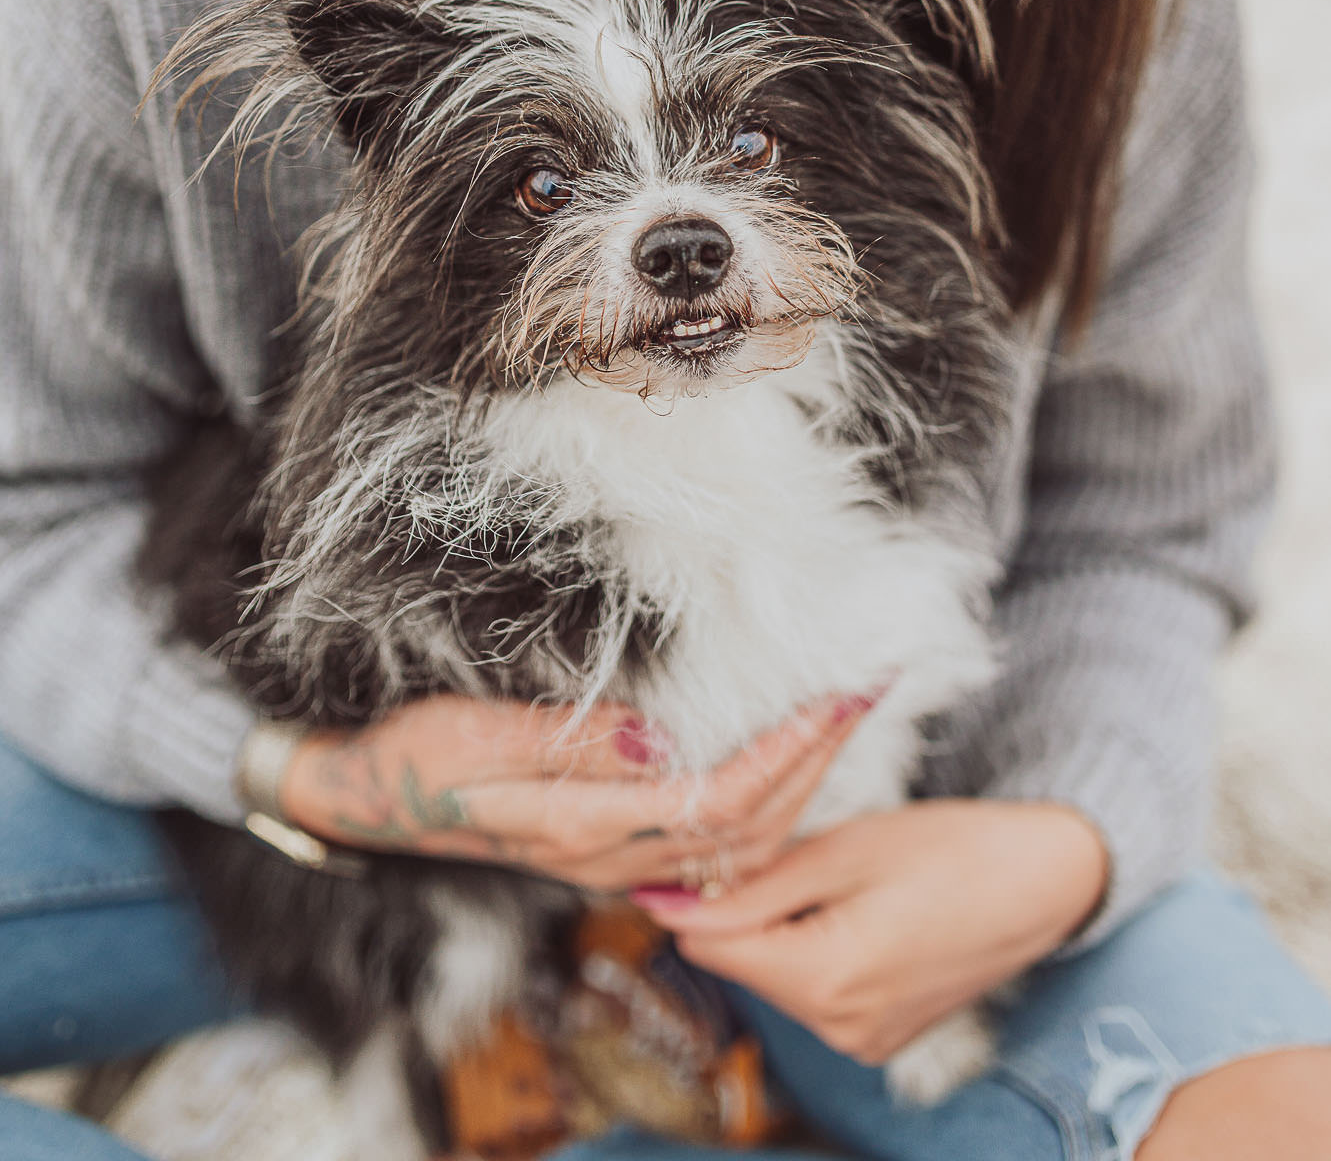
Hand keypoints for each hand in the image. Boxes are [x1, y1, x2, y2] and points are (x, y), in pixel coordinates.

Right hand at [281, 691, 880, 892]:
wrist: (369, 798)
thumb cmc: (418, 756)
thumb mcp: (478, 736)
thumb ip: (568, 741)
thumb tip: (658, 737)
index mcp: (593, 830)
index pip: (729, 801)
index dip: (794, 751)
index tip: (842, 692)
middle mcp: (618, 859)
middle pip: (753, 830)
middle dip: (819, 762)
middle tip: (867, 690)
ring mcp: (617, 860)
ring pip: (741, 846)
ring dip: (801, 785)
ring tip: (840, 719)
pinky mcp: (611, 846)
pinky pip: (713, 844)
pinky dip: (765, 805)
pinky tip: (781, 766)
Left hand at [632, 799, 1109, 1062]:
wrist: (1043, 881)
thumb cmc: (948, 849)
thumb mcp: (842, 849)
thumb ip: (751, 885)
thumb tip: (665, 902)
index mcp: (827, 980)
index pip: (711, 945)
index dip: (696, 891)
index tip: (704, 844)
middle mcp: (840, 1030)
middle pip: (744, 961)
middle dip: (748, 905)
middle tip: (796, 849)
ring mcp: (863, 1041)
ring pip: (778, 974)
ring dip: (783, 924)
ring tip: (840, 876)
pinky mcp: (880, 1036)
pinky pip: (816, 989)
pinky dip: (816, 945)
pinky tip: (858, 907)